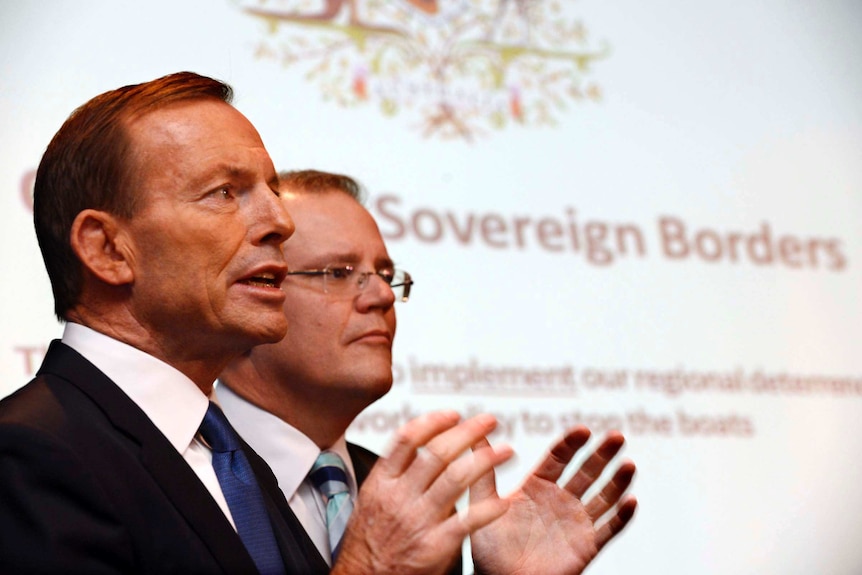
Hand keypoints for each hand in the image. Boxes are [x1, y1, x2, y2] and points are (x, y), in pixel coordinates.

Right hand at [332, 410, 513, 574]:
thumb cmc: (370, 542)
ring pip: (456, 479)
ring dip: (485, 460)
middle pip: (437, 453)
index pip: (407, 440)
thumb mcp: (372, 499)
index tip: (453, 414)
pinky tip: (503, 502)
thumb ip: (396, 474)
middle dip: (467, 432)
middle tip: (489, 421)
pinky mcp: (434, 546)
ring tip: (506, 451)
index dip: (433, 422)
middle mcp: (401, 496)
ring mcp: (418, 520)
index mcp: (383, 482)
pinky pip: (466, 521)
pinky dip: (487, 510)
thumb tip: (422, 446)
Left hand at [470, 427, 636, 574]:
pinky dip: (622, 516)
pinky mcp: (586, 546)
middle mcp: (560, 500)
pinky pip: (608, 530)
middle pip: (586, 471)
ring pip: (603, 497)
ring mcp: (575, 522)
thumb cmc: (488, 548)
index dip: (572, 443)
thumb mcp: (483, 504)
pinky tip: (631, 501)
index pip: (558, 457)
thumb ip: (483, 471)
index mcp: (537, 486)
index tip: (583, 430)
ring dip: (618, 481)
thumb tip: (475, 434)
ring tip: (629, 464)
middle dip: (602, 454)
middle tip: (617, 436)